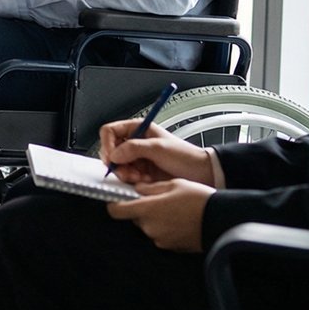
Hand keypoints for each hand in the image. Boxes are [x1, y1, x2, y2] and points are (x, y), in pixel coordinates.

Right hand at [99, 119, 214, 185]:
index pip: (110, 131)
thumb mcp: (158, 148)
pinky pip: (126, 176)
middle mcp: (134, 142)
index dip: (107, 143)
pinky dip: (133, 180)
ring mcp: (137, 158)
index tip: (111, 157)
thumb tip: (113, 154)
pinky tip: (145, 181)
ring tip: (141, 177)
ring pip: (117, 166)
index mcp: (137, 129)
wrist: (201, 174)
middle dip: (117, 163)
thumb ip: (133, 148)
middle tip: (128, 171)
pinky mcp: (140, 172)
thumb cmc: (185, 156)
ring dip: (126, 173)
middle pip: (111, 150)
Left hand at [105, 179, 213, 251]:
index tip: (117, 200)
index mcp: (147, 210)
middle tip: (157, 201)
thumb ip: (150, 188)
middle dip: (141, 210)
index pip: (116, 211)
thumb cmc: (199, 199)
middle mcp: (150, 227)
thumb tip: (137, 190)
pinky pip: (160, 236)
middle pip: (134, 218)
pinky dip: (165, 228)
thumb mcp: (173, 184)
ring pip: (148, 227)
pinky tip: (179, 220)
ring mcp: (160, 240)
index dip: (114, 205)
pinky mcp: (171, 247)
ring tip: (173, 210)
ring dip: (154, 219)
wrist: (221, 219)